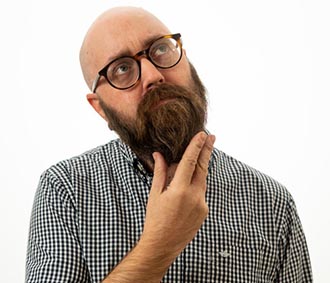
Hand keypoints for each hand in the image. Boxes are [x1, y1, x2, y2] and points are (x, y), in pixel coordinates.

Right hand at [141, 131, 214, 256]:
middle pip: (203, 167)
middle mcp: (194, 196)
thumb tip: (159, 155)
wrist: (162, 245)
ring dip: (201, 168)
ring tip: (197, 157)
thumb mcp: (154, 194)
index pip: (190, 162)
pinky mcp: (205, 212)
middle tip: (211, 137)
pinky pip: (202, 192)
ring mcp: (202, 205)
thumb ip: (160, 172)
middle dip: (207, 150)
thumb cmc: (155, 219)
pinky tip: (187, 185)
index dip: (196, 146)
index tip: (202, 135)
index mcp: (179, 190)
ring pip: (203, 180)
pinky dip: (196, 184)